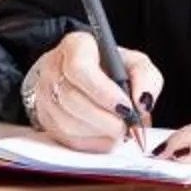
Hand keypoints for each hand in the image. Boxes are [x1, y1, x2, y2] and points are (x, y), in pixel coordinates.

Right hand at [27, 29, 163, 151]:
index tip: (126, 108)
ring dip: (100, 134)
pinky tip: (106, 137)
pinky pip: (67, 140)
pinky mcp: (45, 120)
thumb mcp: (134, 64)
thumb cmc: (111, 70)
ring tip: (119, 131)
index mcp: (75, 46)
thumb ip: (146, 77)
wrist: (86, 79)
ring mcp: (44, 96)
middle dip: (105, 120)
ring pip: (69, 124)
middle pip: (72, 100)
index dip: (104, 93)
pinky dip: (92, 144)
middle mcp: (53, 69)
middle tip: (127, 127)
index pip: (79, 69)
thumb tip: (143, 102)